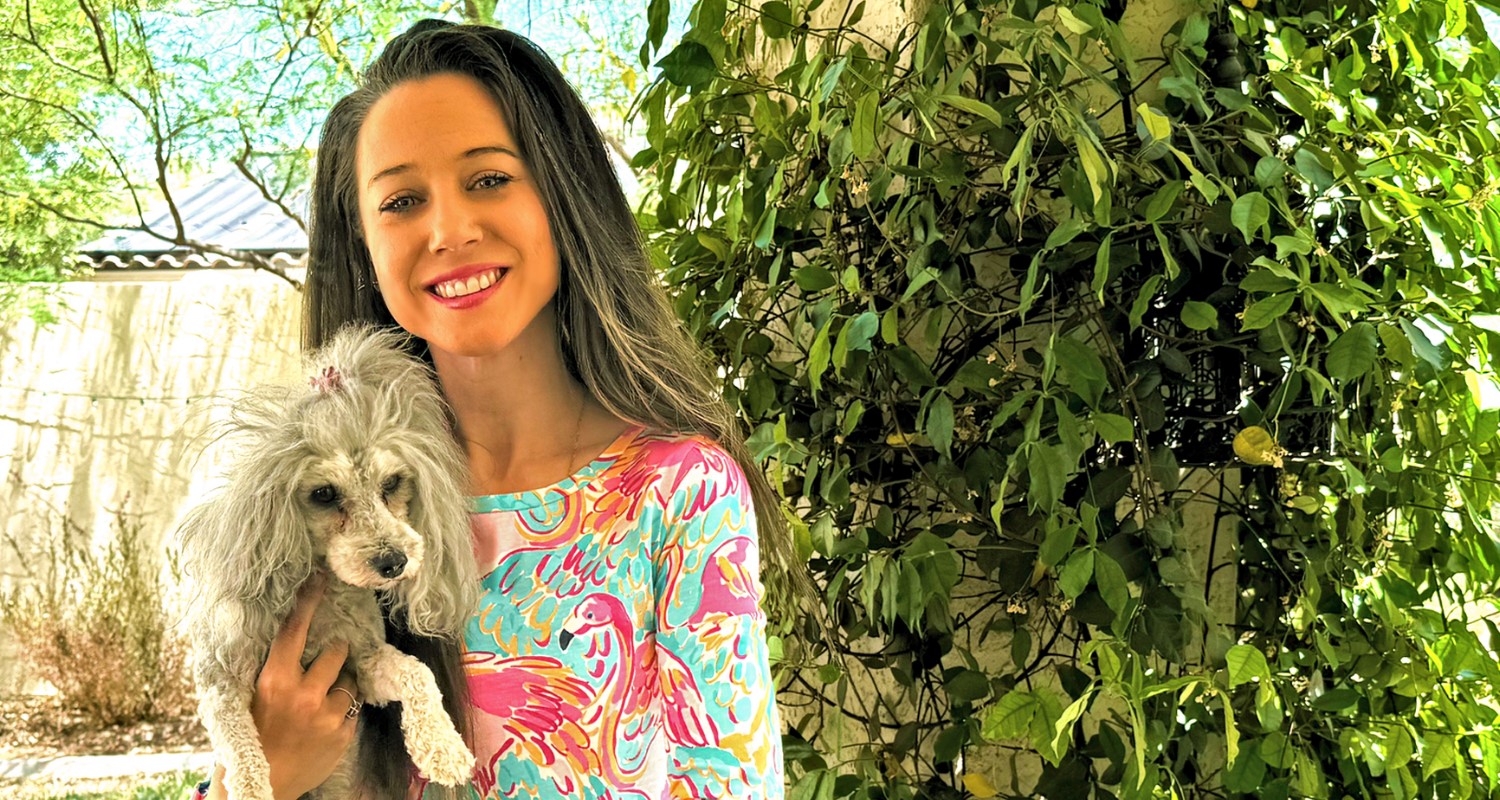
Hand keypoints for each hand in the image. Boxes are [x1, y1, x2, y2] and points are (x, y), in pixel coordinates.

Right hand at [249, 573, 360, 799]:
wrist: (262, 788)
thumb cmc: (248, 741)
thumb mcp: (246, 701)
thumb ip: (267, 671)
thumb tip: (281, 638)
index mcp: (274, 682)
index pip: (295, 631)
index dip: (309, 602)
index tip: (321, 579)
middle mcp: (304, 694)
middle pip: (336, 651)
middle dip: (333, 653)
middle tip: (323, 663)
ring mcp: (327, 715)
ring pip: (349, 679)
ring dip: (340, 683)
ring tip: (320, 700)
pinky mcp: (344, 734)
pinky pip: (352, 707)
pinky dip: (341, 710)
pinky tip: (322, 724)